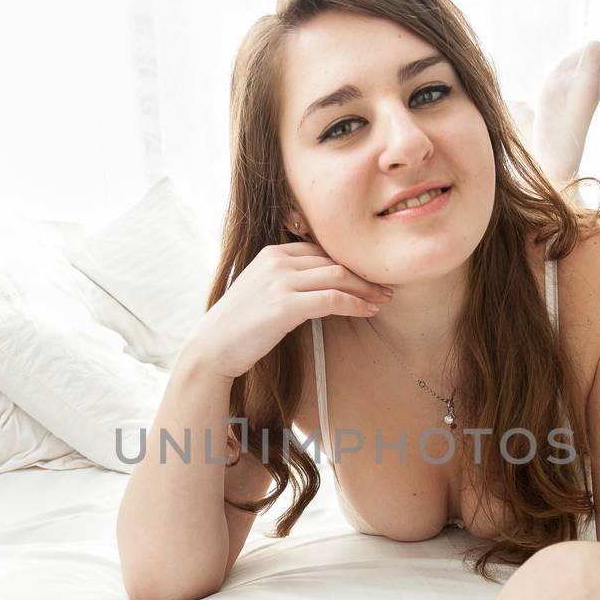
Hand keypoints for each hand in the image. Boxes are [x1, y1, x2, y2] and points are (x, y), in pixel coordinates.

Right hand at [181, 241, 391, 381]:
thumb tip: (323, 285)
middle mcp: (277, 261)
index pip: (323, 251)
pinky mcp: (285, 305)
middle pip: (335, 261)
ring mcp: (281, 281)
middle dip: (365, 275)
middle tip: (387, 287)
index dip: (351, 263)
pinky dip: (356, 304)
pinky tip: (368, 311)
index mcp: (273, 253)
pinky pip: (333, 299)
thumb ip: (288, 280)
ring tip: (384, 300)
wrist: (213, 347)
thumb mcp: (263, 291)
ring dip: (367, 290)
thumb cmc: (240, 326)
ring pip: (339, 277)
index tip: (371, 276)